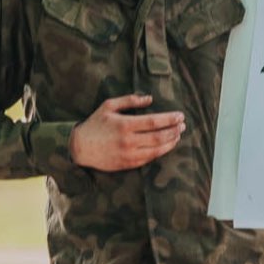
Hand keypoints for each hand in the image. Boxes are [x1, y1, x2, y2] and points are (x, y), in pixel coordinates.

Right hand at [70, 94, 184, 170]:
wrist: (80, 148)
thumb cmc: (95, 124)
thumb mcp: (109, 106)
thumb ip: (130, 100)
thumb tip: (149, 99)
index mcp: (124, 125)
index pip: (154, 122)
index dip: (170, 119)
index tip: (180, 116)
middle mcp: (128, 141)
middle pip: (159, 137)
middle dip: (174, 130)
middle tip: (183, 125)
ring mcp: (129, 154)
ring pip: (157, 150)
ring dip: (171, 142)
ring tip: (178, 135)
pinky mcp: (128, 164)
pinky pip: (149, 159)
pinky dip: (160, 152)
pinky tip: (166, 146)